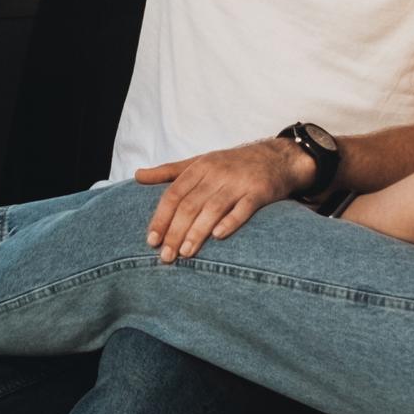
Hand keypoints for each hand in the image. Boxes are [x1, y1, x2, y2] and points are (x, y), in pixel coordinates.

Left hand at [132, 138, 312, 261]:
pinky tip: (218, 237)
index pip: (174, 194)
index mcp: (199, 167)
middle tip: (166, 256)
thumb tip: (137, 176)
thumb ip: (168, 172)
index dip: (161, 218)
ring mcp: (239, 182)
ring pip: (213, 208)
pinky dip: (230, 221)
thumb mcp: (199, 162)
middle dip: (175, 232)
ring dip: (197, 232)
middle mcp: (217, 173)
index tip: (152, 240)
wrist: (276, 157)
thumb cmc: (232, 164)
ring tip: (185, 253)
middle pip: (190, 205)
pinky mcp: (259, 191)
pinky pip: (243, 207)